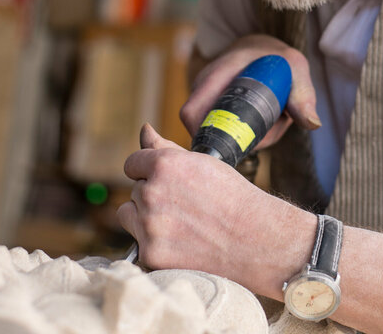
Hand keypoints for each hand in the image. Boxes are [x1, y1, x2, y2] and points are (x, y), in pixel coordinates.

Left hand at [117, 124, 315, 295]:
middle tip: (185, 205)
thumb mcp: (200, 162)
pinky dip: (152, 243)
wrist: (254, 237)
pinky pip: (136, 243)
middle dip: (154, 195)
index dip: (149, 171)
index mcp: (164, 164)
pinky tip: (179, 241)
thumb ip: (164, 147)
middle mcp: (152, 192)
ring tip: (179, 222)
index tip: (167, 182)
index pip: (132, 164)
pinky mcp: (150, 252)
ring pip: (128, 214)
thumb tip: (144, 128)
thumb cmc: (230, 195)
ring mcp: (149, 224)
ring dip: (144, 217)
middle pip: (135, 190)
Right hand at [180, 34, 320, 148]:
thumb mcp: (295, 68)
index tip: (236, 144)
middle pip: (203, 130)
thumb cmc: (277, 58)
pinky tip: (264, 123)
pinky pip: (222, 129)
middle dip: (236, 140)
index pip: (192, 112)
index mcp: (217, 75)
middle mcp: (204, 88)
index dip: (205, 135)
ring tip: (272, 120)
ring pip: (215, 132)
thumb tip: (312, 124)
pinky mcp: (210, 107)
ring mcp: (204, 98)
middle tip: (268, 131)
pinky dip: (244, 133)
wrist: (263, 51)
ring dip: (243, 137)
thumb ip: (303, 95)